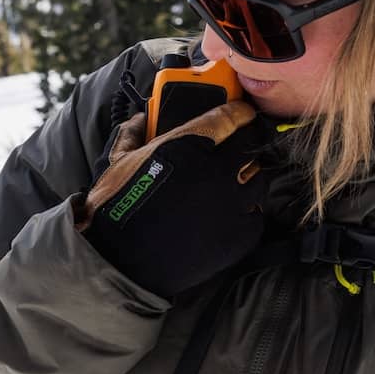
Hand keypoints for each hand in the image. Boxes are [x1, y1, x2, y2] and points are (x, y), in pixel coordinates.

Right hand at [78, 101, 268, 297]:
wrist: (119, 260)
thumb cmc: (116, 208)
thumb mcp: (119, 160)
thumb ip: (134, 133)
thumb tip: (141, 119)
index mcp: (189, 145)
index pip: (233, 116)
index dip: (240, 112)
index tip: (242, 114)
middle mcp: (216, 171)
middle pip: (252, 145)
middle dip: (246, 142)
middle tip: (237, 148)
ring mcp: (231, 204)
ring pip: (258, 180)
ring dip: (247, 178)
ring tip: (230, 185)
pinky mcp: (238, 236)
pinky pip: (256, 216)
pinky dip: (245, 213)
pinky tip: (228, 214)